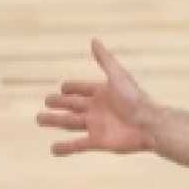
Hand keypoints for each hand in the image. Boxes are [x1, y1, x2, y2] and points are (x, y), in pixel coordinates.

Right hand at [37, 39, 156, 156]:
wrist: (149, 125)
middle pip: (71, 105)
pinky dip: (64, 148)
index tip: (62, 88)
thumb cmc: (136, 100)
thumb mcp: (118, 76)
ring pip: (69, 123)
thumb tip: (94, 40)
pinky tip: (53, 149)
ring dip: (54, 121)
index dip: (71, 88)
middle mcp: (96, 109)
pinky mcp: (97, 142)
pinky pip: (77, 145)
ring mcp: (96, 126)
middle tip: (46, 102)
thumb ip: (105, 60)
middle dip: (58, 104)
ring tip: (40, 119)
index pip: (81, 89)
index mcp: (101, 93)